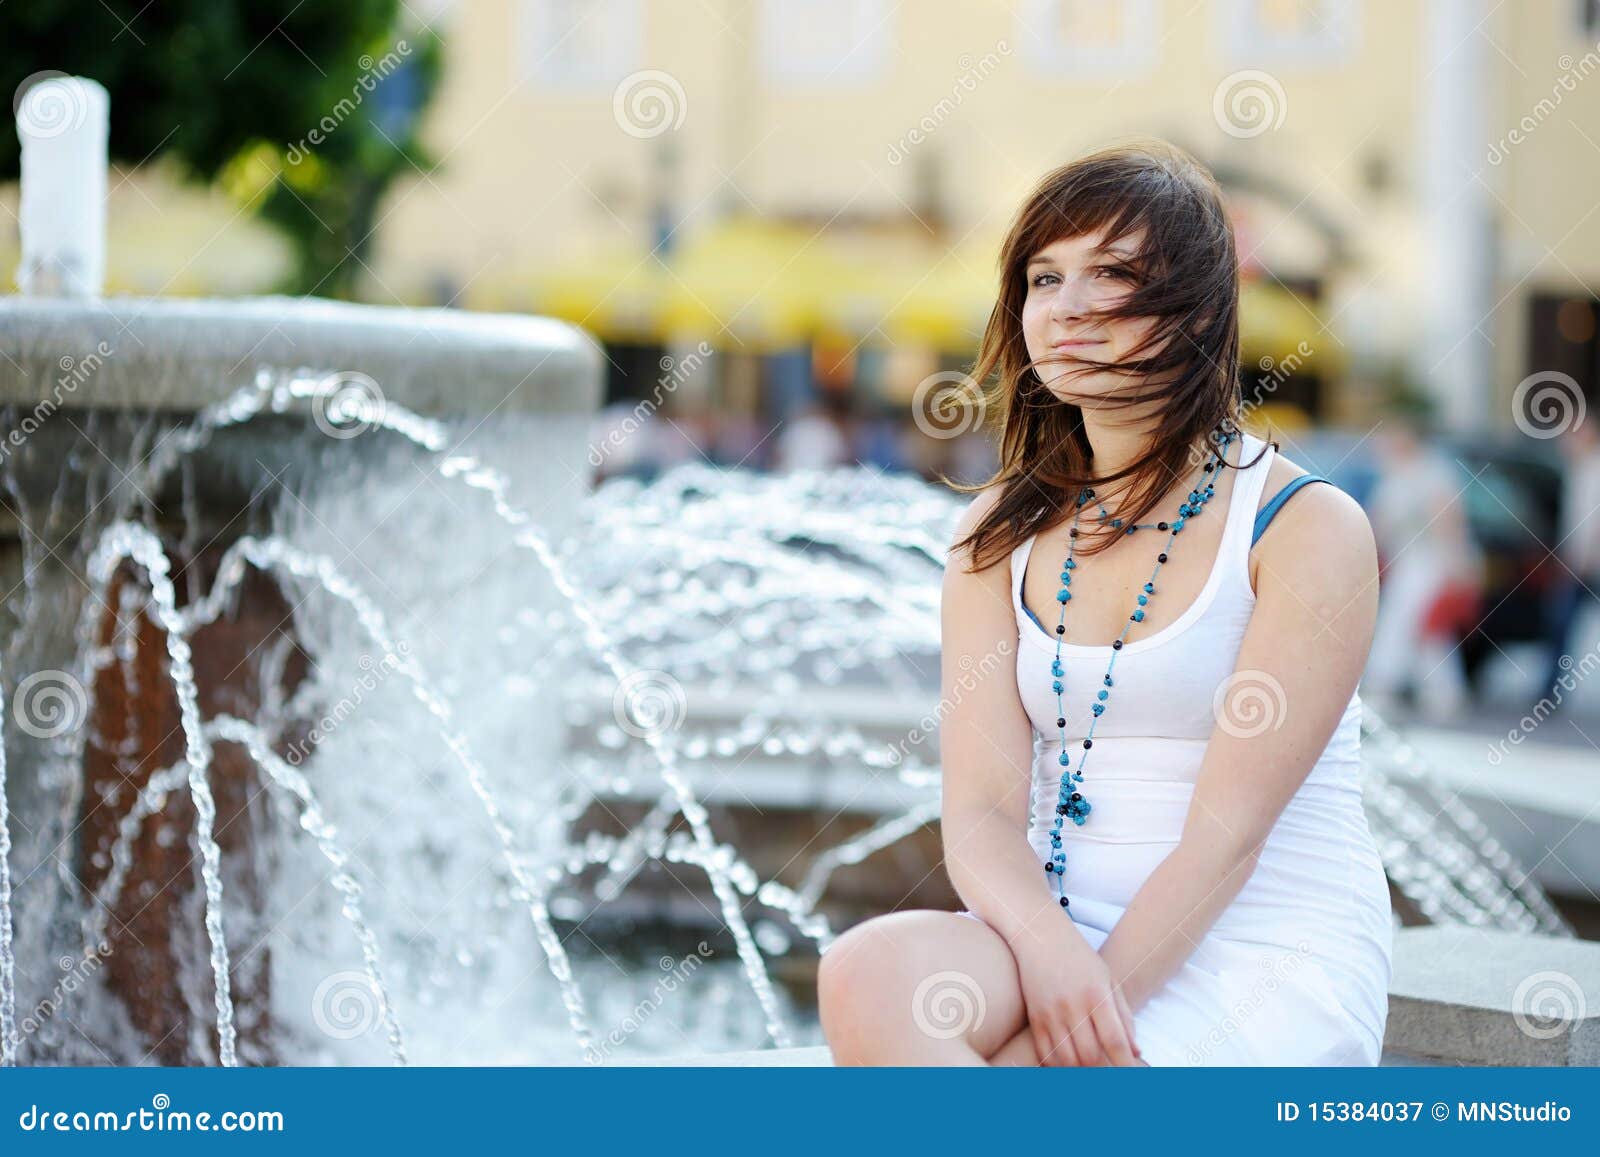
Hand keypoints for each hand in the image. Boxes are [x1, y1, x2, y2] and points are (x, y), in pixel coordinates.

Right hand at [1012, 926, 1141, 1066]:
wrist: (1041, 936)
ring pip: (1066, 1060)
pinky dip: (1058, 1066)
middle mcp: (1072, 1005)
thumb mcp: (1109, 980)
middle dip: (1103, 1071)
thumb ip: (1124, 1017)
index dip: (1125, 1064)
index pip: (1114, 1040)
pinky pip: (1045, 1054)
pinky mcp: (1034, 1017)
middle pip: (1090, 1056)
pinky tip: (1068, 1064)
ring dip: (1080, 1071)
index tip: (1132, 1075)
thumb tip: (1135, 1053)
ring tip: (1090, 1069)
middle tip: (1110, 1072)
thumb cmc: (1081, 959)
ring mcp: (1050, 1013)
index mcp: (1096, 995)